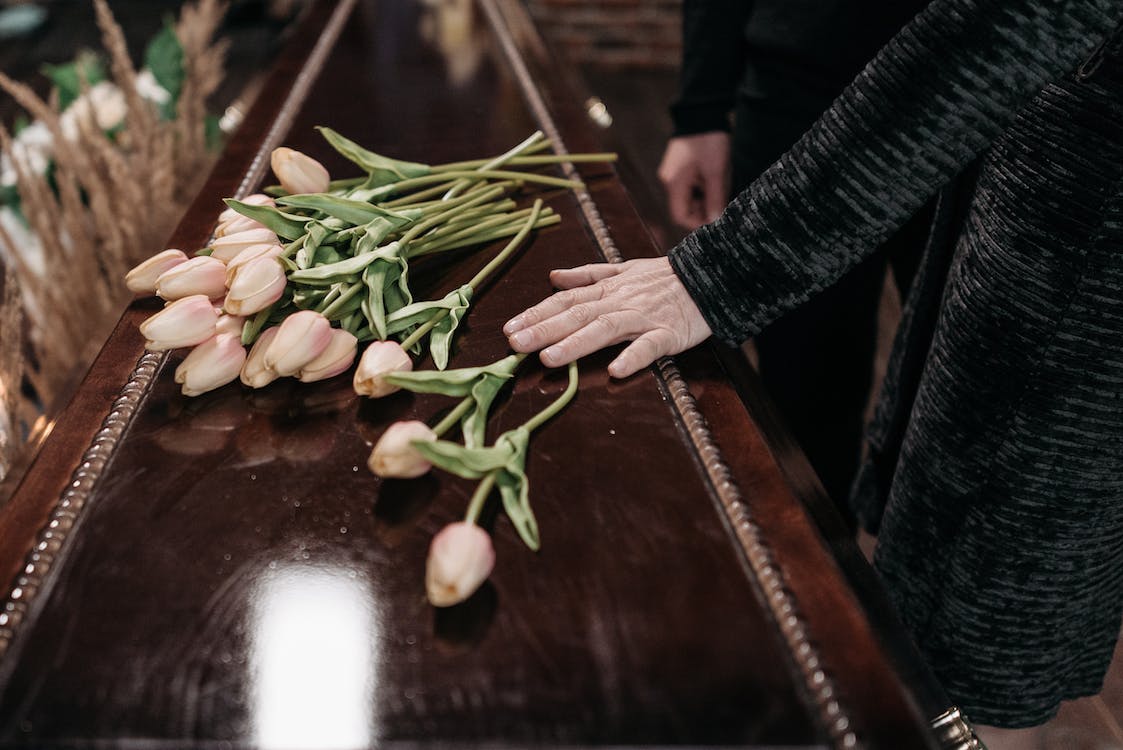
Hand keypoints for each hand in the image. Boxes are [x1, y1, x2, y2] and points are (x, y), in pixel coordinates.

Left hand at [503, 257, 711, 377]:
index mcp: (607, 290)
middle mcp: (619, 302)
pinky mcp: (668, 334)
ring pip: (605, 329)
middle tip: (515, 344)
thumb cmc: (664, 278)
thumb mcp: (623, 269)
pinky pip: (649, 346)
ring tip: (549, 358)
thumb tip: (553, 277)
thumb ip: (587, 276)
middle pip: (576, 314)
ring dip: (576, 344)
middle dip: (543, 329)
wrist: (710, 276)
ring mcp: (643, 318)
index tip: (509, 328)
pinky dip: (633, 357)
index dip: (536, 313)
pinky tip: (616, 371)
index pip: (564, 300)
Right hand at [657, 132, 730, 229]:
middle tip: (722, 202)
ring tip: (720, 188)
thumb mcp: (715, 172)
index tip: (716, 218)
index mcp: (673, 183)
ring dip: (705, 198)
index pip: (680, 216)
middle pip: (684, 207)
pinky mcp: (681, 166)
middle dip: (703, 209)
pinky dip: (703, 188)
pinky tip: (715, 179)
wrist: (703, 111)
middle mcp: (669, 180)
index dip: (698, 222)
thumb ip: (715, 198)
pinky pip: (691, 185)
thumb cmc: (709, 140)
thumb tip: (715, 221)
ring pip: (689, 197)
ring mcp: (674, 172)